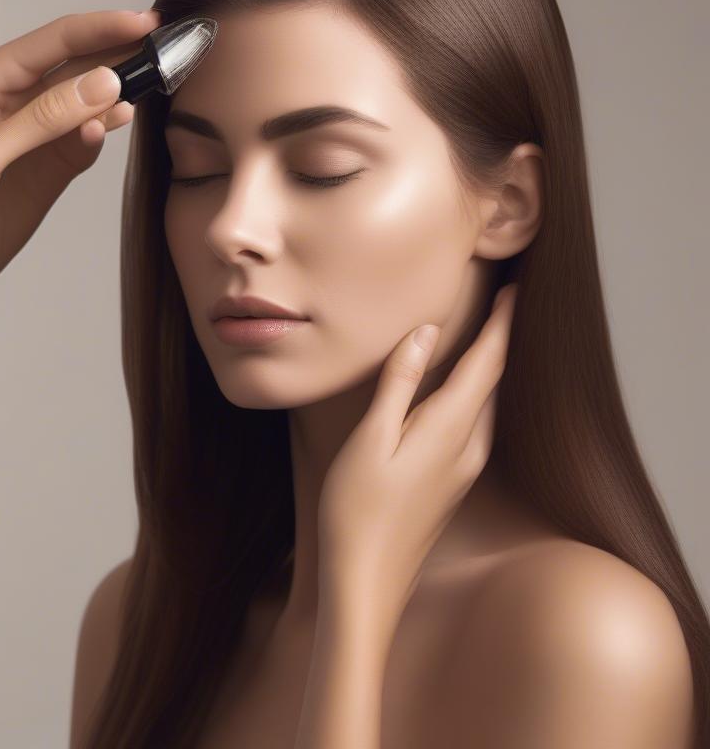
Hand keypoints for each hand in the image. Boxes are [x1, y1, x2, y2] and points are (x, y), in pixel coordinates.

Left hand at [0, 8, 159, 312]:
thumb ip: (43, 120)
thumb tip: (105, 82)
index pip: (55, 42)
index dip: (101, 28)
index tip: (147, 23)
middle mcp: (18, 98)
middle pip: (79, 63)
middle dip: (120, 52)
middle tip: (167, 48)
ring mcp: (41, 132)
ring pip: (90, 98)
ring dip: (121, 89)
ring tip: (156, 81)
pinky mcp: (56, 164)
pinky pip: (91, 136)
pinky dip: (108, 127)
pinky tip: (123, 120)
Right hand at [316, 282, 518, 633]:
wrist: (367, 582)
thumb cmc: (358, 509)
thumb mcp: (370, 437)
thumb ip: (400, 382)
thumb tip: (426, 332)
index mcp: (450, 429)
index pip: (488, 364)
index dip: (502, 324)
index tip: (514, 289)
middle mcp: (468, 448)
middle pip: (494, 383)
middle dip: (501, 341)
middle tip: (504, 302)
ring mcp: (463, 470)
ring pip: (486, 406)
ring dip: (489, 369)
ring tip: (487, 336)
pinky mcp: (451, 484)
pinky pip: (474, 425)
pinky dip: (474, 395)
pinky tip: (459, 391)